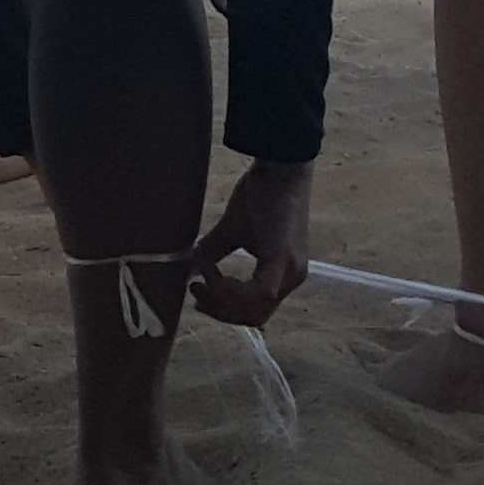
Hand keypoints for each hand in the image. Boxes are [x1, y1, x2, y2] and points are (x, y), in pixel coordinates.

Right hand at [188, 158, 310, 324]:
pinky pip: (260, 294)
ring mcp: (290, 272)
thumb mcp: (232, 230)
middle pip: (255, 317)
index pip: (255, 311)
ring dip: (224, 301)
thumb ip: (215, 253)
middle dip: (221, 311)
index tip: (198, 294)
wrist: (279, 167)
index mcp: (282, 273)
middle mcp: (291, 278)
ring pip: (257, 310)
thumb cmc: (260, 194)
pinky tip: (216, 276)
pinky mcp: (283, 261)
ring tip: (204, 281)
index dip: (225, 310)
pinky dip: (234, 291)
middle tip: (196, 293)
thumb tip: (191, 269)